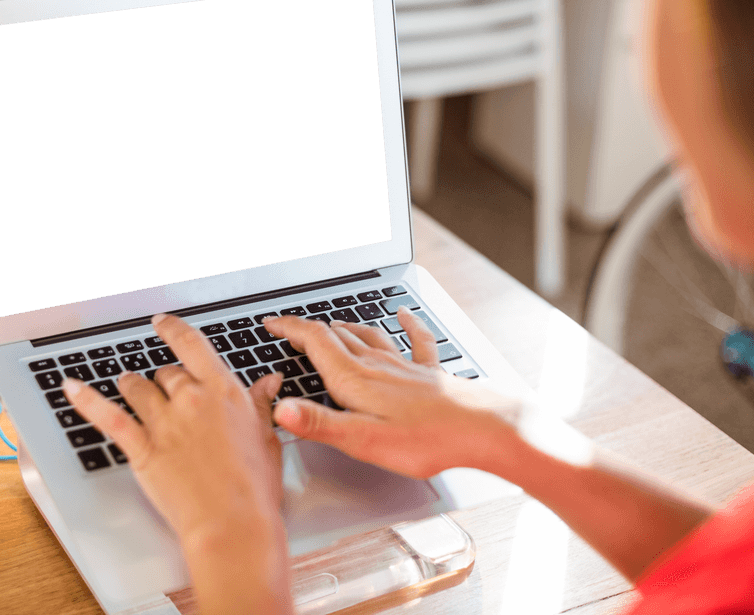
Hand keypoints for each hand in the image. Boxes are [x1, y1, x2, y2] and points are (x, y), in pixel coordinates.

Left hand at [61, 313, 283, 544]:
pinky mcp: (142, 448)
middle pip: (166, 373)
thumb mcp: (266, 436)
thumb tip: (268, 381)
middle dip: (164, 380)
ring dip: (132, 386)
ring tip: (129, 387)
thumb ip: (260, 403)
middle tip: (167, 391)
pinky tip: (71, 388)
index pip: (191, 345)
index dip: (172, 329)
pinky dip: (86, 400)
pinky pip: (108, 416)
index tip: (163, 323)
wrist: (233, 523)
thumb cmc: (253, 487)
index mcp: (223, 391)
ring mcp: (164, 423)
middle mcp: (190, 399)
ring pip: (136, 388)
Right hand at [264, 307, 518, 478]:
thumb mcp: (363, 440)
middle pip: (336, 337)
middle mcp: (377, 366)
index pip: (315, 342)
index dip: (289, 329)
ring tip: (331, 324)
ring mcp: (404, 366)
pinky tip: (404, 313)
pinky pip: (414, 340)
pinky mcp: (429, 373)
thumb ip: (319, 423)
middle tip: (291, 327)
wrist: (482, 429)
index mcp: (355, 380)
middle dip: (309, 329)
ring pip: (368, 336)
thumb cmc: (426, 439)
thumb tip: (280, 409)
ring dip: (345, 327)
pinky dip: (406, 324)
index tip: (271, 323)